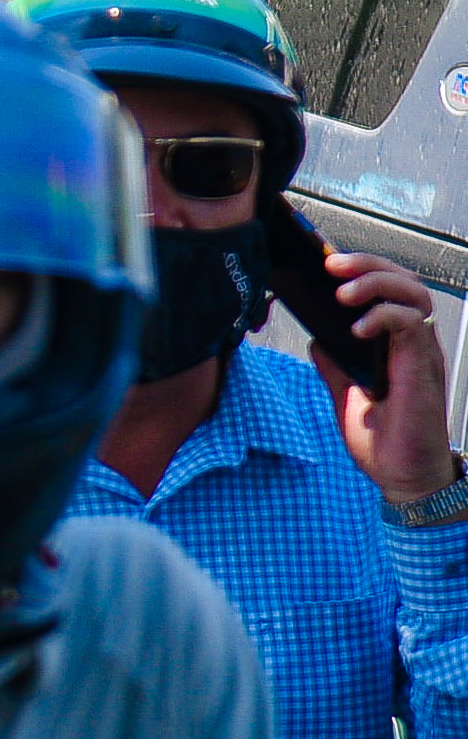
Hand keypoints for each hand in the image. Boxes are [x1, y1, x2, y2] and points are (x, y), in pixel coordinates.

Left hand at [316, 252, 456, 506]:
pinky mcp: (422, 366)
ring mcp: (420, 351)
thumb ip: (335, 364)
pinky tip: (357, 328)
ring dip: (376, 282)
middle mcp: (412, 340)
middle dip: (366, 263)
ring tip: (342, 291)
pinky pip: (411, 323)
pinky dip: (384, 316)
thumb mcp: (347, 395)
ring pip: (412, 292)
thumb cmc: (384, 440)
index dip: (360, 270)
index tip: (323, 261)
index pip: (385, 289)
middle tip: (330, 262)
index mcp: (394, 343)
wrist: (403, 476)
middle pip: (402, 279)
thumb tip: (317, 338)